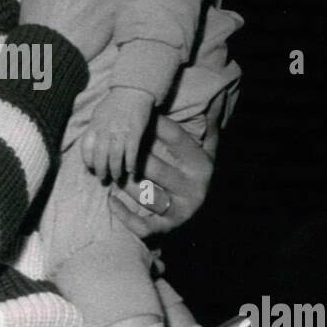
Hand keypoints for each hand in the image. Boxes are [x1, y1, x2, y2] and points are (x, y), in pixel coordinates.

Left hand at [81, 87, 154, 181]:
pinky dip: (131, 163)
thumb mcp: (99, 113)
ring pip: (115, 158)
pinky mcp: (134, 133)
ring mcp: (120, 132)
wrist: (133, 90)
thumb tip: (91, 142)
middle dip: (101, 171)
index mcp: (95, 125)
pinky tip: (132, 170)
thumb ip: (95, 128)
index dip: (87, 161)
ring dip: (115, 170)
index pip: (86, 148)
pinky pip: (131, 153)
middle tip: (103, 178)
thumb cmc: (115, 102)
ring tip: (117, 177)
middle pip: (100, 157)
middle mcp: (105, 130)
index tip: (91, 168)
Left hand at [107, 115, 215, 238]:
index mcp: (201, 164)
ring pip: (145, 194)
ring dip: (124, 183)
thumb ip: (208, 127)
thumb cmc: (197, 176)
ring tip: (110, 172)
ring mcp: (180, 210)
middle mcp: (193, 187)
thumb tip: (216, 99)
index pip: (174, 138)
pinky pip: (142, 224)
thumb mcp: (209, 152)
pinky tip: (111, 201)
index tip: (135, 116)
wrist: (211, 218)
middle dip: (130, 156)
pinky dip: (124, 215)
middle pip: (154, 167)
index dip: (154, 124)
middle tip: (112, 147)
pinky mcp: (167, 228)